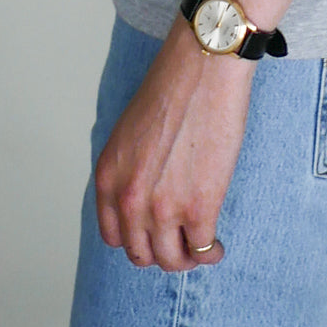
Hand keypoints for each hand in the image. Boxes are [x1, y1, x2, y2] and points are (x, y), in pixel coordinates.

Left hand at [94, 14, 256, 271]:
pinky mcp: (199, 208)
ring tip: (200, 249)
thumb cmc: (174, 86)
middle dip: (162, 252)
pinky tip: (216, 246)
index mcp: (109, 176)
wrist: (204, 67)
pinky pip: (201, 248)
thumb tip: (148, 191)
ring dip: (186, 259)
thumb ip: (131, 168)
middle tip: (180, 244)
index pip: (114, 235)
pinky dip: (210, 253)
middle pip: (141, 253)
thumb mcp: (131, 131)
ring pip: (171, 259)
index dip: (136, 239)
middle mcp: (129, 198)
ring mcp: (163, 207)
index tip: (154, 235)